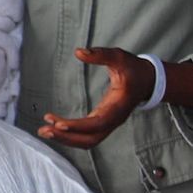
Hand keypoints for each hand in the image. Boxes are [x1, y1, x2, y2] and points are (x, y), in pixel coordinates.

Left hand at [39, 47, 153, 147]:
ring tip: (43, 130)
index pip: (98, 122)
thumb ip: (100, 54)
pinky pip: (86, 134)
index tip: (60, 124)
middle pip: (90, 139)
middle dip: (67, 137)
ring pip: (87, 140)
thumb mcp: (119, 57)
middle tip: (44, 130)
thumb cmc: (133, 68)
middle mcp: (114, 120)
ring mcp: (109, 123)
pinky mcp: (103, 121)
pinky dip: (70, 133)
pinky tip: (54, 125)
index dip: (79, 126)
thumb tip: (79, 52)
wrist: (148, 80)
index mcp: (118, 106)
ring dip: (66, 138)